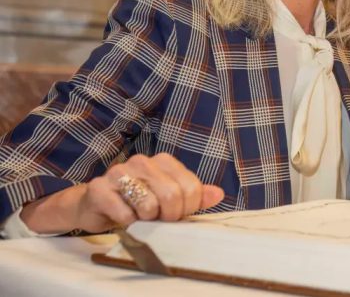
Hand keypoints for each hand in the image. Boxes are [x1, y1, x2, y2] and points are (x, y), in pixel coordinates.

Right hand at [20, 153, 223, 234]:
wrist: (95, 207)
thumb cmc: (137, 203)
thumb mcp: (169, 199)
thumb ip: (194, 196)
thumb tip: (218, 194)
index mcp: (164, 161)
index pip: (191, 188)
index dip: (187, 209)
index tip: (176, 216)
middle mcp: (142, 161)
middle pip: (172, 196)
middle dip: (168, 217)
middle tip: (158, 221)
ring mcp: (118, 172)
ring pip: (149, 205)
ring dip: (146, 220)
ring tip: (139, 218)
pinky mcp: (98, 188)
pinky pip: (124, 214)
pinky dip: (128, 224)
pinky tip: (122, 218)